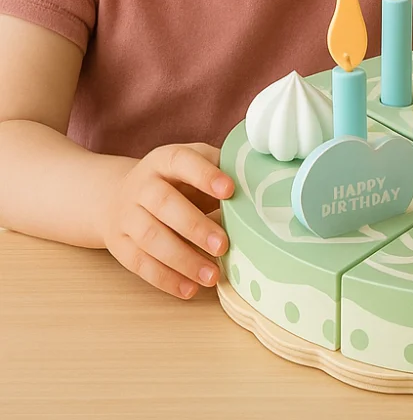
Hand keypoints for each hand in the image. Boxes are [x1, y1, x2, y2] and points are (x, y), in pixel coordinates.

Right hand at [100, 143, 234, 298]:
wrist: (118, 195)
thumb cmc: (174, 180)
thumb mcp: (194, 164)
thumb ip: (220, 169)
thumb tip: (257, 185)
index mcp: (165, 160)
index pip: (182, 161)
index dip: (205, 175)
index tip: (230, 190)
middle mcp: (141, 185)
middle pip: (164, 204)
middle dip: (195, 227)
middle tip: (223, 245)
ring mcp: (126, 215)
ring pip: (150, 238)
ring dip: (183, 260)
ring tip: (212, 276)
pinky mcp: (119, 244)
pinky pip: (139, 264)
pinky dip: (165, 279)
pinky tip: (189, 289)